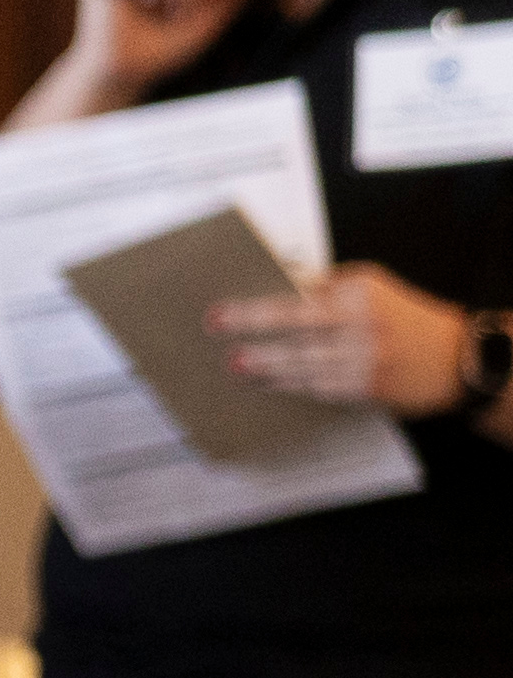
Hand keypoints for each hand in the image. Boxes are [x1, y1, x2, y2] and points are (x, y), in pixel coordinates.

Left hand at [212, 260, 475, 417]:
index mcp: (357, 298)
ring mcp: (364, 364)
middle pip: (294, 338)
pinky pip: (319, 390)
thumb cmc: (406, 316)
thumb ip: (328, 285)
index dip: (252, 313)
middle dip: (254, 344)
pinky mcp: (367, 391)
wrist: (458, 358)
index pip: (294, 305)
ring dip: (268, 371)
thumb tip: (281, 286)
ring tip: (239, 369)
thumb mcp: (371, 286)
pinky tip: (270, 385)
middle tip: (222, 347)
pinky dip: (293, 387)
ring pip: (303, 369)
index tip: (220, 316)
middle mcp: (360, 330)